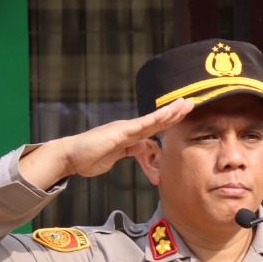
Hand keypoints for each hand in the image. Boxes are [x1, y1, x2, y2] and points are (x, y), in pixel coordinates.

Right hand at [18, 98, 193, 187]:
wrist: (70, 157)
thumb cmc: (88, 159)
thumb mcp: (115, 158)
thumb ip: (129, 152)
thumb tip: (142, 147)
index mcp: (128, 136)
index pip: (153, 128)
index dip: (168, 121)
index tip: (182, 116)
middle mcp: (128, 129)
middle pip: (157, 120)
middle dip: (175, 112)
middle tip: (191, 103)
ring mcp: (125, 129)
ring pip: (153, 119)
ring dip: (171, 112)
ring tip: (186, 103)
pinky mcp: (121, 132)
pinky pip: (143, 124)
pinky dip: (157, 118)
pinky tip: (169, 113)